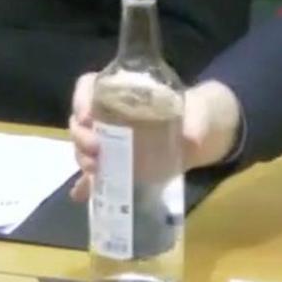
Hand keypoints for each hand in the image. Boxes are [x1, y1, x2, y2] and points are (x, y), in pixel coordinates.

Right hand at [68, 75, 241, 199]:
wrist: (200, 135)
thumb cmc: (193, 115)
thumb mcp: (196, 115)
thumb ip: (193, 126)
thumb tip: (189, 138)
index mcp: (122, 91)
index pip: (88, 86)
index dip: (81, 98)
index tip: (87, 116)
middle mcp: (109, 114)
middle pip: (81, 120)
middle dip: (81, 135)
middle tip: (95, 148)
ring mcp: (110, 141)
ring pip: (83, 146)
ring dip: (83, 158)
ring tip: (94, 170)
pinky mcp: (116, 165)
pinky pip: (95, 173)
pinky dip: (86, 184)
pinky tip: (81, 195)